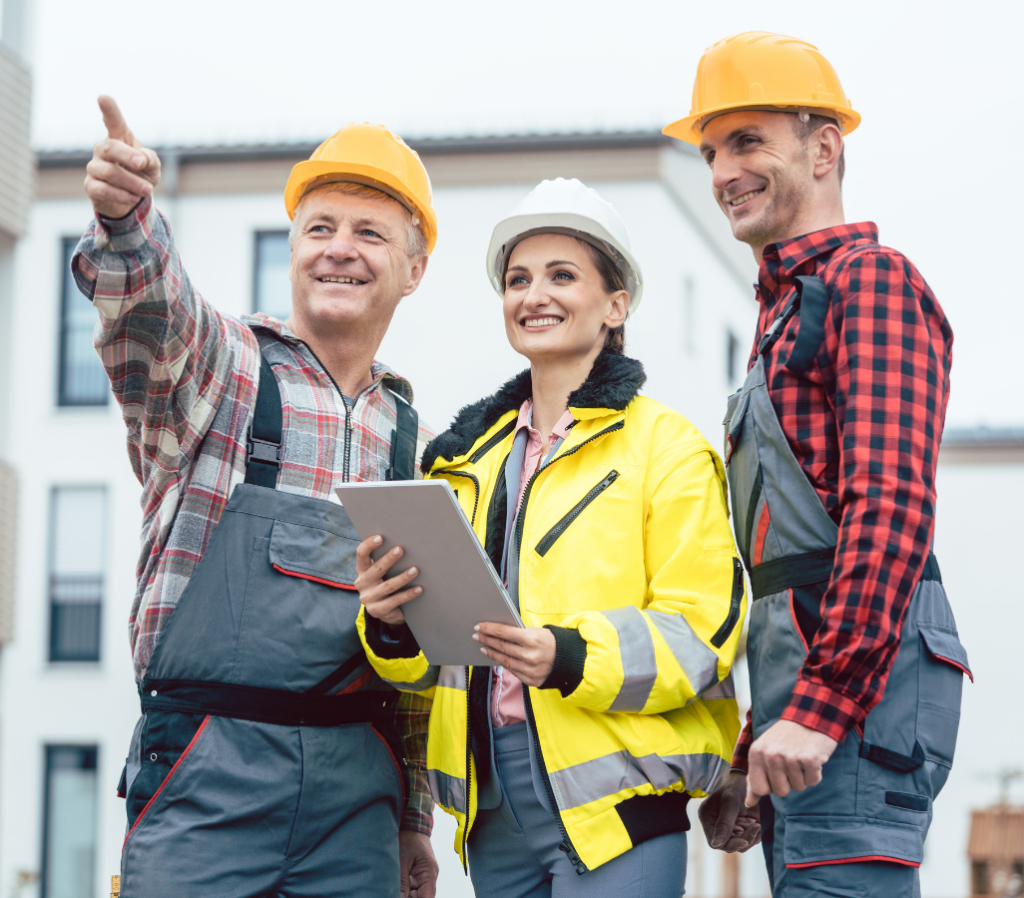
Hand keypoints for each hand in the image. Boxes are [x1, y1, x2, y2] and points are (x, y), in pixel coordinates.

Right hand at [84, 96, 160, 218]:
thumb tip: (141, 158)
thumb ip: (150, 159)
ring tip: (148, 190)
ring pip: (109, 172)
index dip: (109, 110)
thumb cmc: (141, 175)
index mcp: (119, 139)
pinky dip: (121, 195)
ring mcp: (95, 168)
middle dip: (127, 155)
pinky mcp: (91, 186)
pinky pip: (103, 190)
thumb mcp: (152, 167)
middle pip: (110, 147)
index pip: (113, 122)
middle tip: (141, 164)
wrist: (131, 199)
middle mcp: (103, 150)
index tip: (103, 97)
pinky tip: (133, 198)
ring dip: (132, 182)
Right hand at [355, 536, 421, 625]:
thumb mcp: (382, 573)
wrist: (385, 611)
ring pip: (388, 586)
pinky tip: (419, 589)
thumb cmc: (385, 583)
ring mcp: (368, 598)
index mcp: (361, 570)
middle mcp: (362, 583)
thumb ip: (385, 560)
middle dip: (389, 559)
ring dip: (402, 578)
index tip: (380, 537)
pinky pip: (395, 601)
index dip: (369, 545)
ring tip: (415, 570)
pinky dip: (408, 594)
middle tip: (400, 550)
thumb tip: (404, 543)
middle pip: (376, 569)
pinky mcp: (377, 611)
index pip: (361, 554)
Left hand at [398, 830, 437, 897]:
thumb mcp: (403, 861)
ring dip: (406, 894)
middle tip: (396, 893)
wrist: (411, 826)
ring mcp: (423, 875)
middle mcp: (428, 876)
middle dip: (409, 897)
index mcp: (429, 872)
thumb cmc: (410, 839)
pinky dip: (404, 889)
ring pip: (415, 893)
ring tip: (394, 889)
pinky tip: (396, 887)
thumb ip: (403, 882)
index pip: (428, 896)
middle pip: (421, 896)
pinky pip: (411, 887)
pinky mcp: (416, 874)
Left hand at [473, 622, 554, 686]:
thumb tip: (498, 630)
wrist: (569, 661)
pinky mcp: (531, 680)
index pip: (504, 632)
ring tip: (483, 647)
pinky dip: (502, 663)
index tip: (479, 626)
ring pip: (504, 660)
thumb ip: (519, 632)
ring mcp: (530, 670)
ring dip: (491, 653)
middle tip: (477, 635)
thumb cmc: (551, 642)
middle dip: (487, 640)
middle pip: (502, 647)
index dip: (489, 629)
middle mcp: (530, 655)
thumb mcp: (538, 631)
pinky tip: (496, 658)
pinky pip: (512, 670)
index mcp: (532, 639)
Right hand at [698, 771, 760, 851]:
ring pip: (740, 844)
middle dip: (743, 838)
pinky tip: (756, 821)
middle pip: (729, 845)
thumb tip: (716, 845)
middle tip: (755, 826)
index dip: (729, 844)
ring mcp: (730, 827)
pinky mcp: (742, 827)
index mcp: (708, 818)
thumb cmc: (735, 786)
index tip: (744, 840)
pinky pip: (749, 840)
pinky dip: (755, 834)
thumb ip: (724, 824)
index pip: (714, 842)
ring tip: (755, 822)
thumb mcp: (729, 803)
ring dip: (750, 836)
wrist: (747, 778)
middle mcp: (717, 825)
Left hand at [745, 719, 837, 806]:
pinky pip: (813, 782)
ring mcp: (790, 758)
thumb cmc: (786, 736)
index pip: (760, 789)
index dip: (771, 786)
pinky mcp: (809, 760)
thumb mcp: (764, 751)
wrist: (811, 716)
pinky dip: (815, 773)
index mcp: (756, 753)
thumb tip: (748, 802)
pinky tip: (812, 757)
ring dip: (803, 776)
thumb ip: (755, 777)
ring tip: (801, 756)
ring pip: (798, 787)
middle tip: (792, 761)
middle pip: (781, 792)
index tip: (777, 773)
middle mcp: (771, 756)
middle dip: (789, 781)